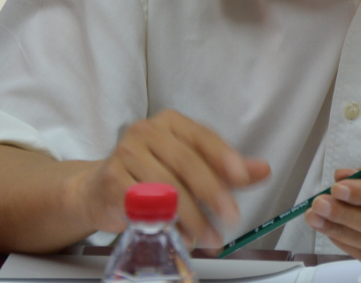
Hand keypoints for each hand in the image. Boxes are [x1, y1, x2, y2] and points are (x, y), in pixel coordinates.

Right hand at [72, 109, 269, 245]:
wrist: (98, 190)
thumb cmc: (150, 175)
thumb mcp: (192, 167)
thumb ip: (227, 170)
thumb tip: (262, 169)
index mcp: (171, 122)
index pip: (203, 136)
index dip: (225, 157)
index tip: (242, 177)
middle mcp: (147, 131)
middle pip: (187, 162)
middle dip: (213, 193)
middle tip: (231, 217)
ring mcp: (125, 153)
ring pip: (167, 186)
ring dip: (192, 217)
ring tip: (209, 236)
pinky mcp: (112, 180)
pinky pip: (145, 205)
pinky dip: (167, 223)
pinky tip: (181, 236)